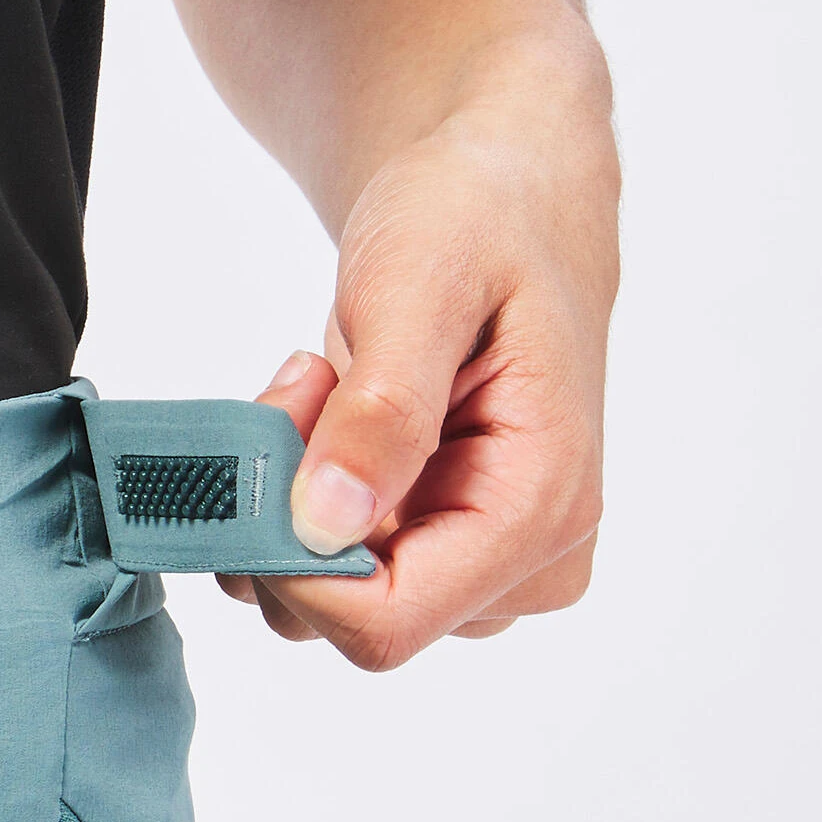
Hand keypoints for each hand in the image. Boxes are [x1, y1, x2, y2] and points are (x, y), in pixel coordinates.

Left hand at [218, 59, 619, 667]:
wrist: (506, 198)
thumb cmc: (480, 220)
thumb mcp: (422, 282)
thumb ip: (382, 409)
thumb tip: (328, 525)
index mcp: (543, 510)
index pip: (388, 622)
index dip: (295, 564)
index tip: (278, 442)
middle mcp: (527, 567)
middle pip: (352, 620)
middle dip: (291, 515)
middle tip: (308, 386)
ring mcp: (484, 572)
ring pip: (329, 603)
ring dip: (290, 503)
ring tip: (327, 388)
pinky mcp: (441, 559)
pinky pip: (330, 574)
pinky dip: (299, 503)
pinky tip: (331, 418)